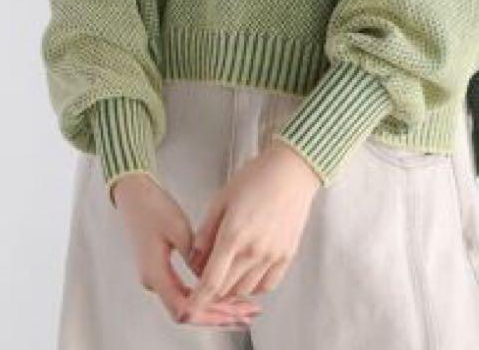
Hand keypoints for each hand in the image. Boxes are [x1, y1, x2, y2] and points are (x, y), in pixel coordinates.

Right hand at [111, 172, 262, 327]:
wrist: (134, 196)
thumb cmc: (152, 207)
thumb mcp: (178, 227)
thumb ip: (195, 255)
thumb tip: (210, 275)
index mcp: (155, 273)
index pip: (183, 308)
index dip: (209, 312)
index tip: (231, 312)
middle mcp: (153, 281)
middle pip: (187, 312)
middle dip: (217, 314)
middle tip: (244, 313)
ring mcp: (157, 278)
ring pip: (186, 304)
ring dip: (212, 307)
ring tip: (240, 307)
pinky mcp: (161, 272)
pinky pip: (184, 293)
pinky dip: (203, 296)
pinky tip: (221, 294)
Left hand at [184, 138, 320, 313]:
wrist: (290, 171)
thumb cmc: (255, 178)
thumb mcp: (221, 199)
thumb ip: (205, 232)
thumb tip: (194, 260)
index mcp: (233, 236)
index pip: (211, 282)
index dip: (197, 300)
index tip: (188, 308)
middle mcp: (254, 251)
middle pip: (226, 290)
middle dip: (211, 291)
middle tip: (206, 278)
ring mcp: (273, 256)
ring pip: (245, 291)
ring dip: (231, 288)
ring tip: (226, 270)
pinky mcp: (287, 256)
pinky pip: (267, 285)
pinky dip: (253, 286)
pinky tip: (247, 273)